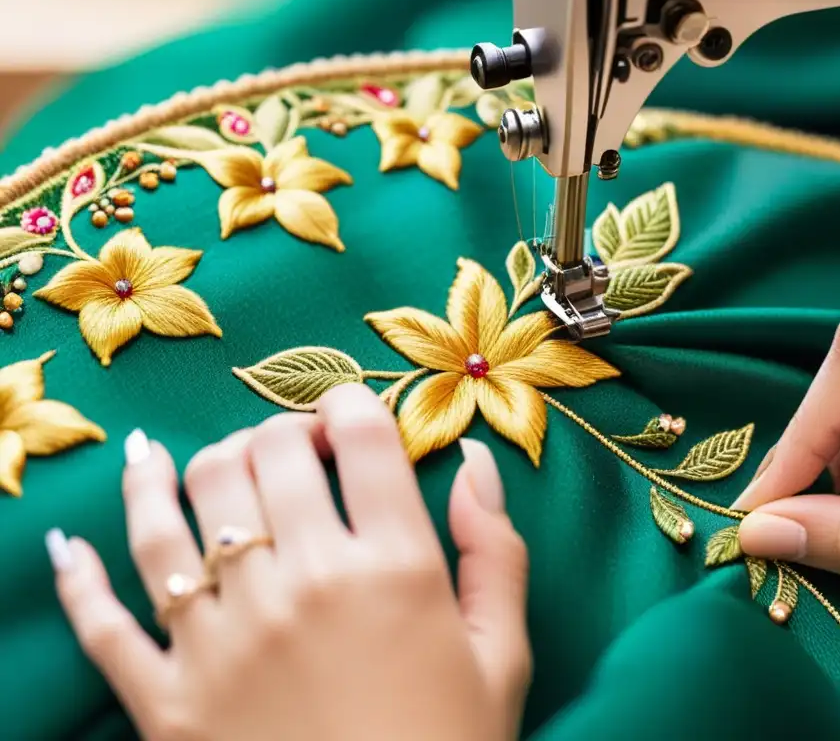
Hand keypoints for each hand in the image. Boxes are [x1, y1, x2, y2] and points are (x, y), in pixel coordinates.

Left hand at [46, 384, 531, 739]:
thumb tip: (473, 454)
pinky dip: (81, 577)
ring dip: (182, 468)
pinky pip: (105, 623)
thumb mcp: (502, 655)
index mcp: (394, 569)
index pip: (359, 433)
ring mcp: (225, 640)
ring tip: (195, 464)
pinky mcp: (168, 700)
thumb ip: (495, 549)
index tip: (351, 425)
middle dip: (280, 432)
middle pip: (265, 452)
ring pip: (176, 511)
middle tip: (294, 456)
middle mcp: (303, 585)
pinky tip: (72, 543)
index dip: (352, 405)